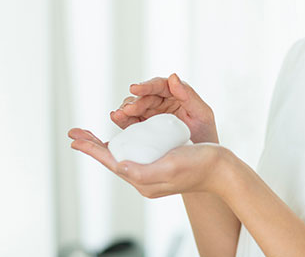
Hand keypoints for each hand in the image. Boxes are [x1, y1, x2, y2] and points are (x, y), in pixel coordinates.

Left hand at [68, 127, 227, 197]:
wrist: (221, 169)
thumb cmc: (198, 167)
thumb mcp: (170, 168)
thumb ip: (143, 172)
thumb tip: (118, 166)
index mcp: (143, 180)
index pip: (111, 162)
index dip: (92, 149)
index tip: (75, 138)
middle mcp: (145, 177)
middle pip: (113, 158)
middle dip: (93, 145)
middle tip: (76, 133)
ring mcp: (153, 170)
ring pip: (123, 155)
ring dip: (106, 144)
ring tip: (93, 136)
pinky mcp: (162, 162)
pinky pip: (137, 152)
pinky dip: (126, 142)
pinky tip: (125, 136)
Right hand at [111, 73, 217, 143]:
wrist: (203, 162)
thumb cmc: (206, 135)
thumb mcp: (202, 114)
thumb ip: (189, 95)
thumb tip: (172, 76)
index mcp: (177, 94)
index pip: (160, 86)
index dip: (147, 85)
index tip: (135, 88)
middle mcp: (162, 102)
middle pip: (144, 97)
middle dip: (135, 102)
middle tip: (128, 109)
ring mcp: (151, 115)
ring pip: (134, 107)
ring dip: (125, 110)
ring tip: (119, 115)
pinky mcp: (143, 128)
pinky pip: (130, 122)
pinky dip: (122, 119)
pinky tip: (116, 118)